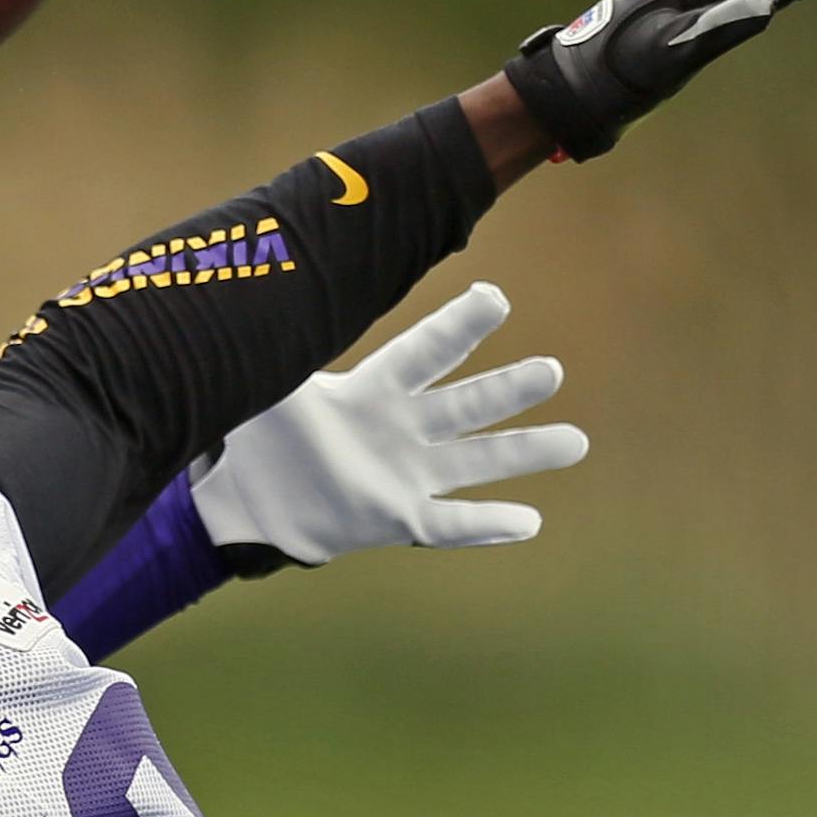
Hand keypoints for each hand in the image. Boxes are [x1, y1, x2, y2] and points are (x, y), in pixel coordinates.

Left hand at [192, 282, 587, 575]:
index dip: (455, 328)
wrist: (253, 497)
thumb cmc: (263, 433)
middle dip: (505, 390)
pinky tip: (529, 521)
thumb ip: (266, 351)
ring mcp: (405, 475)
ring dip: (522, 452)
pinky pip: (449, 524)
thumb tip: (240, 292)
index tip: (493, 298)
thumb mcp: (261, 388)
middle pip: (461, 406)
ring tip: (575, 441)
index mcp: (370, 391)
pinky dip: (486, 525)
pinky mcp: (399, 518)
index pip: (420, 354)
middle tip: (552, 371)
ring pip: (472, 462)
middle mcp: (399, 429)